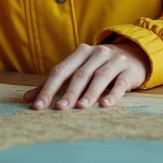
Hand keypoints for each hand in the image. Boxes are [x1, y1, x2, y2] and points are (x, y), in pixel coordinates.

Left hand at [24, 42, 147, 109]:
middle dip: (69, 92)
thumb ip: (55, 84)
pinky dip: (113, 94)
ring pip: (100, 77)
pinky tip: (105, 105)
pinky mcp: (129, 71)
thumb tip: (28, 99)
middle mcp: (97, 53)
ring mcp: (114, 61)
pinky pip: (120, 83)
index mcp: (80, 53)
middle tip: (59, 109)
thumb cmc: (100, 66)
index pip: (61, 70)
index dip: (48, 88)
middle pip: (80, 74)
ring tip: (81, 107)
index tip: (38, 106)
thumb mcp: (78, 70)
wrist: (135, 54)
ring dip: (90, 93)